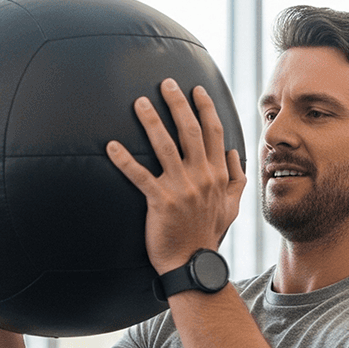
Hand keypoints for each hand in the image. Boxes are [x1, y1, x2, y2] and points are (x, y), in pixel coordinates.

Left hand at [106, 79, 246, 273]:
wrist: (193, 264)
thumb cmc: (209, 234)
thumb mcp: (233, 207)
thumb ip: (237, 178)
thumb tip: (235, 152)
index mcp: (218, 175)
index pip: (213, 133)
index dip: (205, 108)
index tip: (196, 90)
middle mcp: (202, 177)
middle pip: (190, 131)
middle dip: (178, 104)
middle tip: (166, 83)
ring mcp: (181, 189)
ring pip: (165, 146)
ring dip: (151, 122)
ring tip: (139, 103)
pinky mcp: (160, 202)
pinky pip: (140, 175)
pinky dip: (124, 160)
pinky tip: (111, 146)